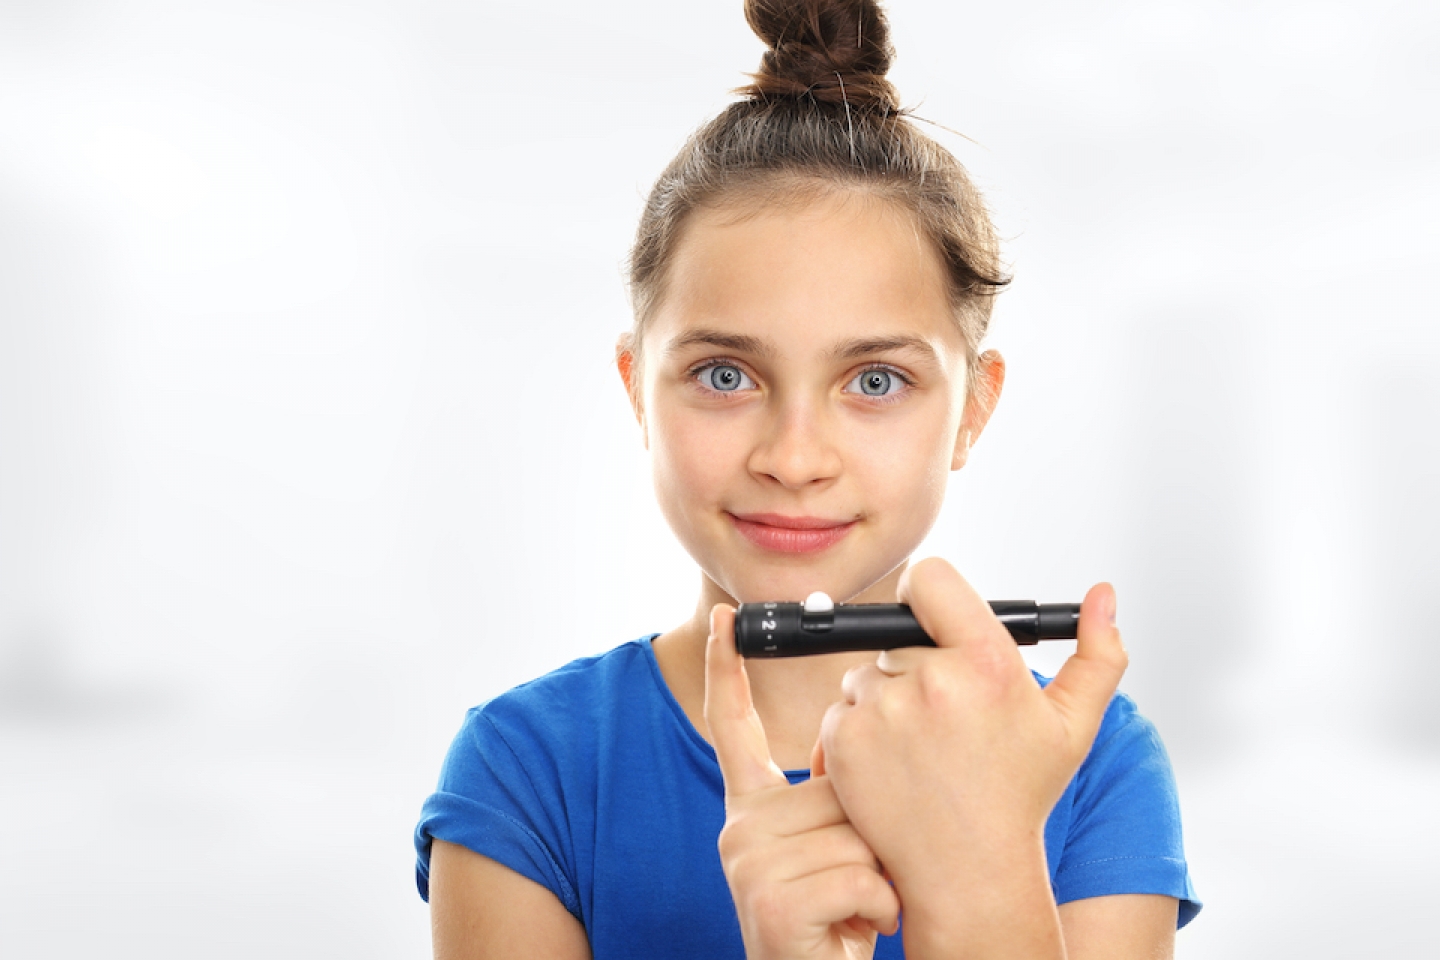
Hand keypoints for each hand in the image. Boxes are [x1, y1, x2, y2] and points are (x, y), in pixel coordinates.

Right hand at [704, 604, 899, 959]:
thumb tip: (856, 748)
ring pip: (853, 831)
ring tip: (857, 910)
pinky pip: (858, 876)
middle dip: (869, 832)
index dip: (729, 670)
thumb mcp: (834, 850)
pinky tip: (859, 929)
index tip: (729, 619)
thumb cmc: (841, 923)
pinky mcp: (770, 902)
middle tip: (856, 884)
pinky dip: (879, 909)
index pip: (733, 726)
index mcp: (752, 810)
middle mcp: (739, 828)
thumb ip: (831, 797)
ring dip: (879, 876)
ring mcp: (748, 864)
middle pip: (837, 783)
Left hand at [817, 559, 1127, 951]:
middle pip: (898, 636)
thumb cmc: (1020, 796)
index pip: (931, 578)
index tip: (934, 618)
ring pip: (867, 674)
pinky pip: (840, 709)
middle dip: (916, 666)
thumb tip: (1103, 594)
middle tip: (943, 718)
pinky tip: (892, 765)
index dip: (928, 592)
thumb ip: (1098, 653)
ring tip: (921, 748)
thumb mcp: (1073, 726)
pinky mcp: (844, 739)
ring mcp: (881, 710)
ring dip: (885, 699)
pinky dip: (858, 730)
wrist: (967, 871)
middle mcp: (931, 681)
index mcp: (987, 663)